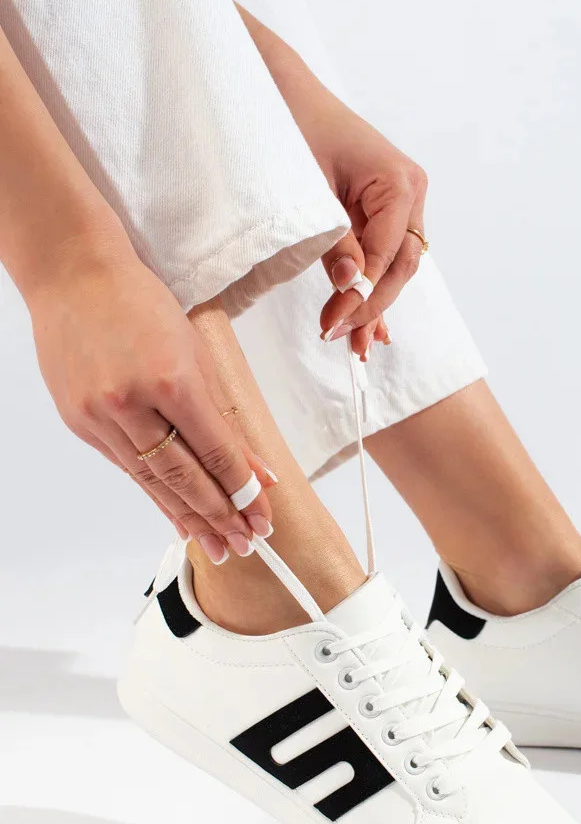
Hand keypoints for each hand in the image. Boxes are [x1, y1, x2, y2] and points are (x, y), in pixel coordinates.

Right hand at [29, 255, 274, 562]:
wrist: (74, 277)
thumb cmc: (141, 303)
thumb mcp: (197, 352)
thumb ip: (225, 416)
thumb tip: (256, 467)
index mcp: (171, 378)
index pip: (216, 451)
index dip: (242, 490)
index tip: (263, 516)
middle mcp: (131, 403)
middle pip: (184, 476)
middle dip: (219, 516)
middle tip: (246, 544)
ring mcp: (100, 416)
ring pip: (152, 480)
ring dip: (189, 517)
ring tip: (217, 545)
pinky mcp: (80, 423)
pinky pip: (126, 468)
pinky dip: (155, 494)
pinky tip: (177, 516)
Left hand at [293, 82, 427, 358]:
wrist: (283, 89)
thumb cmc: (294, 125)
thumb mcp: (309, 189)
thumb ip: (333, 240)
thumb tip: (351, 286)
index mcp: (399, 182)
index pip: (387, 254)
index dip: (363, 294)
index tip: (333, 323)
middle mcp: (411, 192)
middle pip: (400, 265)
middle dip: (372, 305)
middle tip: (339, 337)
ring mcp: (401, 201)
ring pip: (395, 265)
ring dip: (374, 303)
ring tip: (355, 346)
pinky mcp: (383, 208)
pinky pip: (383, 254)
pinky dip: (373, 286)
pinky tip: (372, 328)